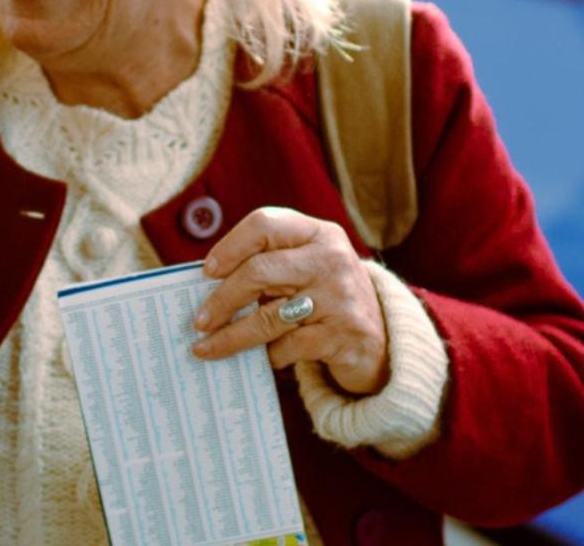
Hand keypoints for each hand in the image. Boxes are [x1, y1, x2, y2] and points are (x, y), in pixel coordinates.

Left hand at [191, 207, 388, 393]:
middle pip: (258, 271)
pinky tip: (262, 358)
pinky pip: (288, 346)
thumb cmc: (325, 298)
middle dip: (222, 299)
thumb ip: (267, 265)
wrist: (383, 341)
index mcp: (318, 233)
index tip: (207, 272)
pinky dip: (269, 355)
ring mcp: (341, 297)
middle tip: (200, 320)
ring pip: (268, 316)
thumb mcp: (304, 269)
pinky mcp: (344, 334)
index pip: (264, 224)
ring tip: (206, 347)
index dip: (230, 246)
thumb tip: (204, 287)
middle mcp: (332, 259)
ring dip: (231, 336)